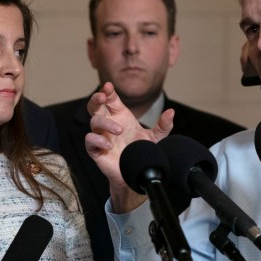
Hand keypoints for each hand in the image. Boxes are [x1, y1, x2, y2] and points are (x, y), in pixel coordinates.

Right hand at [85, 82, 173, 212]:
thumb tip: (171, 112)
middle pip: (95, 106)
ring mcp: (101, 136)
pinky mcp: (96, 150)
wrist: (136, 174)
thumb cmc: (141, 152)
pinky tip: (109, 144)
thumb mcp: (155, 138)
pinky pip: (90, 141)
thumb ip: (163, 126)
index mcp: (120, 116)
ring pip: (94, 122)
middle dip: (96, 98)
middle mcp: (108, 124)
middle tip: (102, 96)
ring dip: (105, 123)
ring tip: (120, 130)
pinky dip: (97, 140)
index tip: (109, 86)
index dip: (108, 91)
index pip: (111, 99)